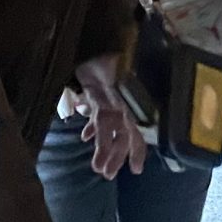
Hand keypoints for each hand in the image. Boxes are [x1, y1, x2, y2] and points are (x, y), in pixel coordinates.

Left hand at [73, 53, 148, 176]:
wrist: (95, 45)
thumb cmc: (106, 66)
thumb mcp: (105, 98)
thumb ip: (103, 124)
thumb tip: (95, 146)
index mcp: (132, 109)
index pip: (136, 136)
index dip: (136, 153)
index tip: (136, 171)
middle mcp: (126, 107)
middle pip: (123, 136)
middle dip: (116, 157)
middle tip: (108, 175)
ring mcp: (113, 101)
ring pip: (111, 130)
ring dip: (104, 148)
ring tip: (98, 166)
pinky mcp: (100, 95)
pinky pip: (99, 116)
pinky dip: (93, 128)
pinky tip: (85, 138)